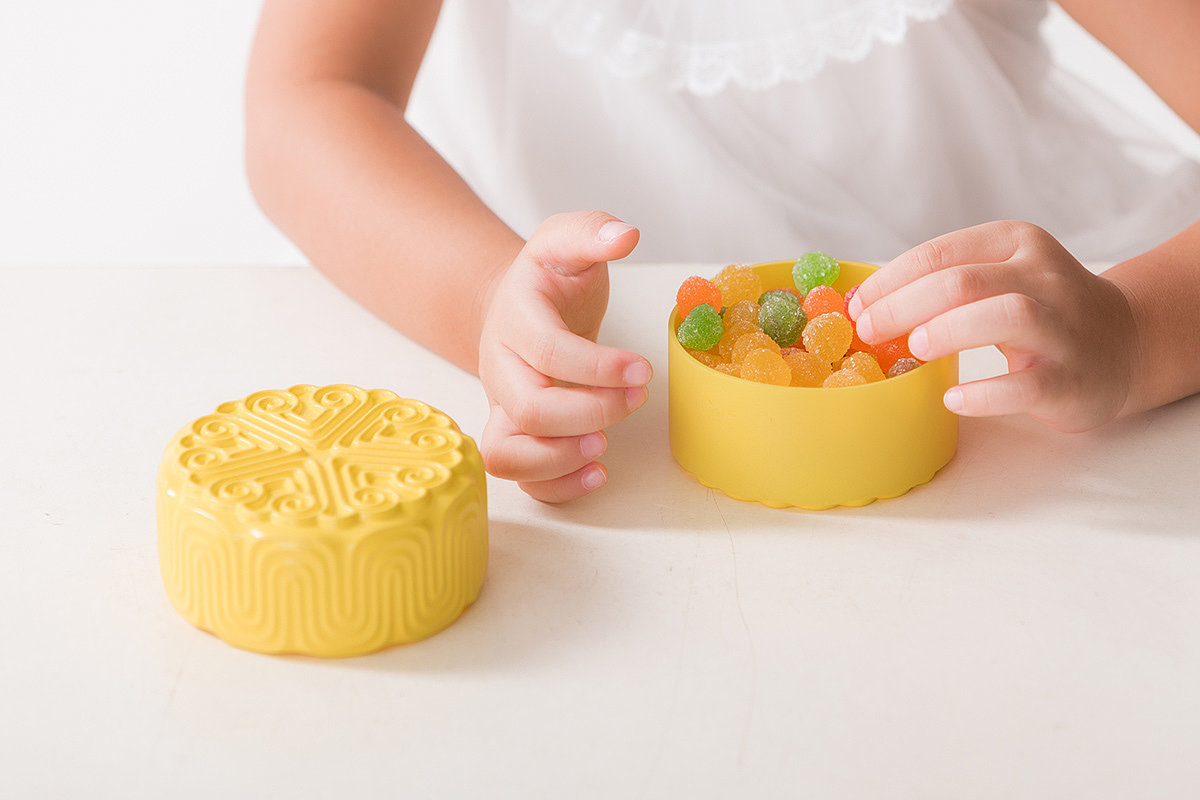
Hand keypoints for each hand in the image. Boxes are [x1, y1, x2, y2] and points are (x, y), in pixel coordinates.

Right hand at [477, 211, 652, 501]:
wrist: (513, 310)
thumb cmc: (547, 281)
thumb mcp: (564, 243)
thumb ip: (591, 231)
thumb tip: (624, 234)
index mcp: (516, 320)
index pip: (548, 352)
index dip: (597, 368)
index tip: (643, 369)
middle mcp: (501, 369)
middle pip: (529, 409)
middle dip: (590, 412)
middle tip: (637, 398)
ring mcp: (502, 407)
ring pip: (508, 453)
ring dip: (560, 459)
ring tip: (605, 446)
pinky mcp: (514, 436)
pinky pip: (521, 478)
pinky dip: (557, 485)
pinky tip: (597, 471)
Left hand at [847, 220, 1136, 431]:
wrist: (1125, 343)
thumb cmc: (1040, 311)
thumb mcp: (1000, 277)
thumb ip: (944, 284)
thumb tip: (864, 306)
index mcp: (1015, 244)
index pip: (941, 254)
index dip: (889, 281)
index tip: (856, 307)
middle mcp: (1043, 277)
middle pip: (964, 282)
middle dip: (904, 306)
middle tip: (869, 331)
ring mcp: (1063, 327)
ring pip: (1006, 316)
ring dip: (949, 331)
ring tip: (914, 350)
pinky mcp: (1072, 378)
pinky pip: (1027, 383)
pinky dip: (985, 392)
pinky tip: (954, 398)